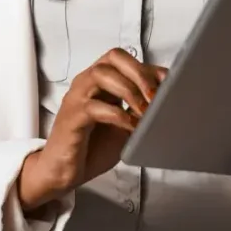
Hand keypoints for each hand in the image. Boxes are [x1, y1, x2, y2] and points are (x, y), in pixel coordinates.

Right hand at [18, 49, 166, 211]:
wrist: (62, 171)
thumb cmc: (91, 147)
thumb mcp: (123, 126)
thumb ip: (138, 111)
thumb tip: (166, 104)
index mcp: (99, 82)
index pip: (124, 60)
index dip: (148, 67)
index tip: (168, 82)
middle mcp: (86, 83)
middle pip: (113, 58)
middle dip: (139, 73)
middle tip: (156, 96)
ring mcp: (77, 98)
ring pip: (102, 75)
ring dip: (129, 90)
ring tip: (145, 111)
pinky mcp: (72, 117)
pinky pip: (95, 106)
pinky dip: (117, 114)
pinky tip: (130, 126)